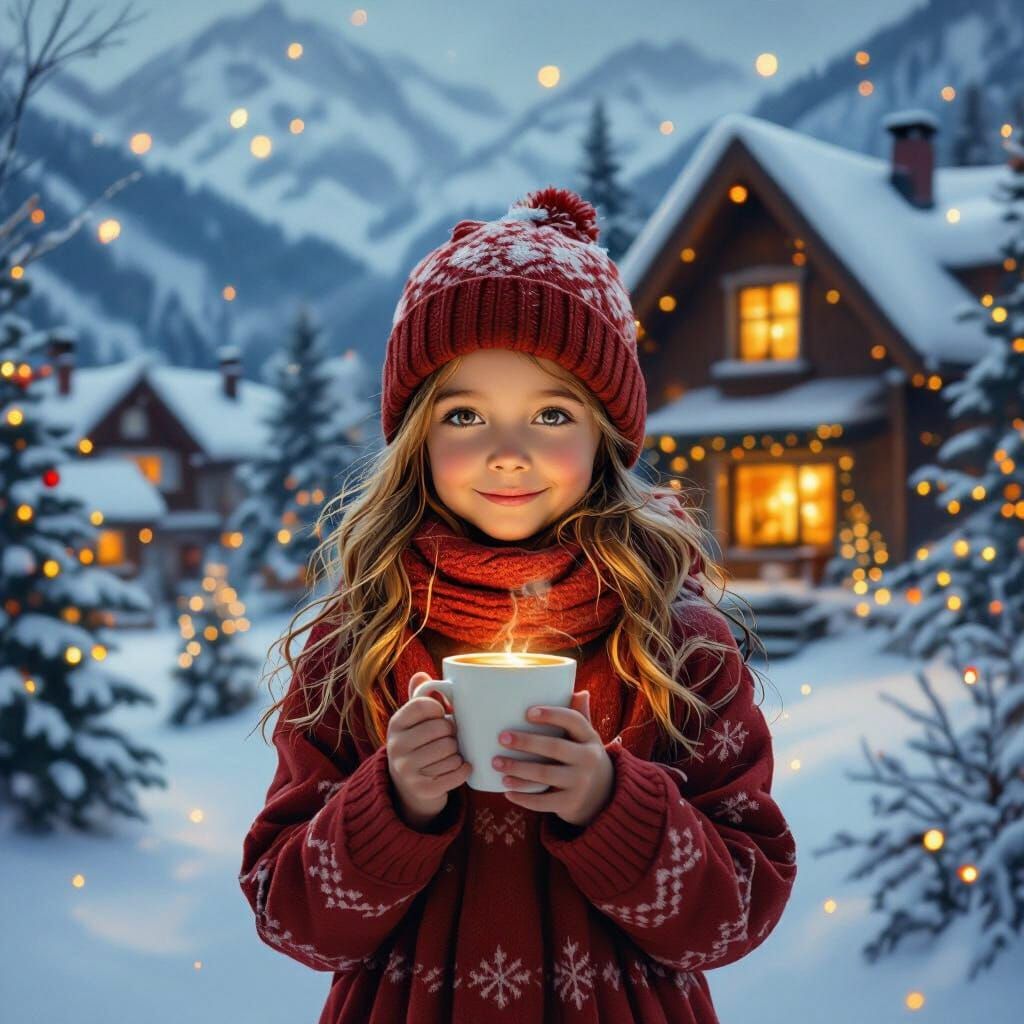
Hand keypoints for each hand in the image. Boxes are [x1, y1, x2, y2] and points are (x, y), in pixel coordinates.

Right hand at [386, 671, 471, 825]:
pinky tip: (459, 767)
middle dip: (452, 733)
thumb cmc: (418, 745)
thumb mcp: (413, 722)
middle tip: (450, 738)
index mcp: (396, 724)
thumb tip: (421, 675)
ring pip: (451, 751)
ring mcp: (407, 770)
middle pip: (442, 729)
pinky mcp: (423, 789)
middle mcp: (396, 746)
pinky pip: (457, 772)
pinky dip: (464, 769)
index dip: (439, 709)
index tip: (439, 716)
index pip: (425, 705)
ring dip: (458, 752)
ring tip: (451, 753)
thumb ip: (420, 698)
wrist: (407, 789)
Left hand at [493, 689, 614, 827]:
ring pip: (545, 775)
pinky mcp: (570, 803)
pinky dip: (523, 797)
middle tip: (502, 737)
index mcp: (589, 737)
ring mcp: (580, 783)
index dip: (551, 715)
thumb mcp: (586, 738)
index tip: (527, 712)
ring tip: (496, 764)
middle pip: (554, 747)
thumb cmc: (583, 756)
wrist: (603, 795)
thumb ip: (580, 716)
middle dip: (526, 742)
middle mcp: (588, 759)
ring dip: (518, 769)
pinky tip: (506, 791)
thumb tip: (579, 691)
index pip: (573, 721)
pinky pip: (543, 802)